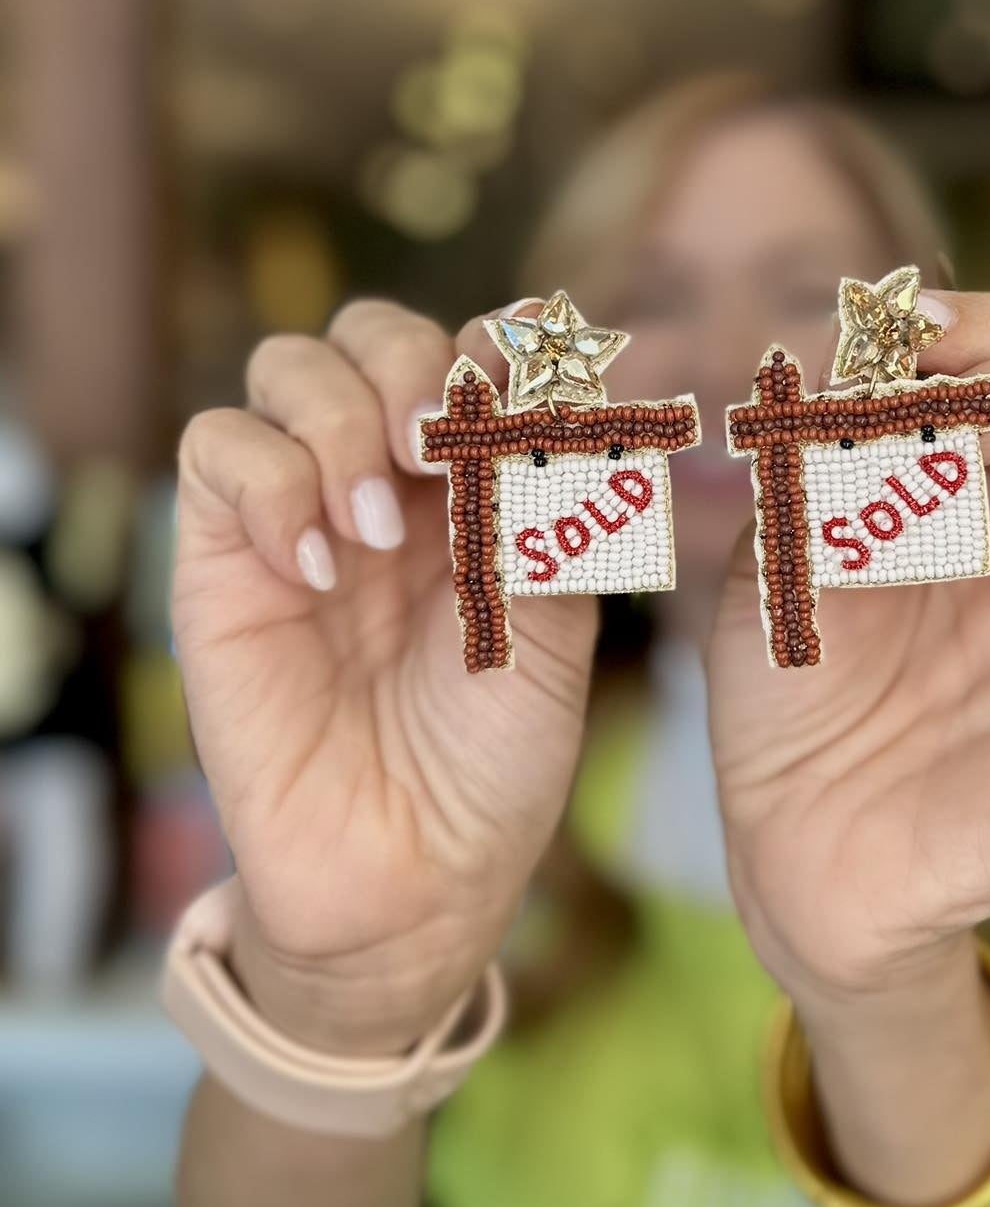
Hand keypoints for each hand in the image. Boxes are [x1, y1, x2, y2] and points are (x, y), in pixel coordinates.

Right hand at [173, 301, 595, 1051]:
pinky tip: (320, 570)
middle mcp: (393, 483)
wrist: (415, 874)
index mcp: (481, 486)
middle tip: (439, 449)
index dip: (496, 352)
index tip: (526, 410)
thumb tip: (550, 396)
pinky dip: (272, 482)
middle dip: (411, 362)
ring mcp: (306, 514)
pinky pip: (218, 451)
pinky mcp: (225, 561)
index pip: (473, 353)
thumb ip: (547, 508)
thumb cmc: (496, 756)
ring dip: (342, 419)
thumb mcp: (553, 624)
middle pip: (373, 332)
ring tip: (381, 530)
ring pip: (289, 367)